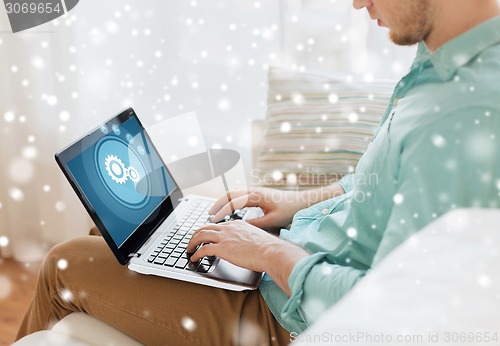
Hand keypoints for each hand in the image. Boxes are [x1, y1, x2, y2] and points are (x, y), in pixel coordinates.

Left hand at [186, 220, 308, 294]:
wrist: (271, 251)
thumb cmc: (268, 248)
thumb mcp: (255, 238)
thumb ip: (246, 239)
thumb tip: (244, 246)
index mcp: (237, 224)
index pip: (218, 225)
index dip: (208, 231)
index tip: (205, 236)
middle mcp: (229, 228)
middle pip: (205, 228)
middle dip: (196, 235)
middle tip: (192, 241)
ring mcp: (224, 237)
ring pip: (201, 236)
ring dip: (192, 243)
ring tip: (189, 249)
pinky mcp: (222, 248)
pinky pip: (203, 250)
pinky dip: (196, 254)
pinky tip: (194, 258)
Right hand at [208, 188, 309, 232]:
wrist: (302, 202)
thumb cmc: (289, 211)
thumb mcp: (271, 221)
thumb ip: (254, 224)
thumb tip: (238, 227)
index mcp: (256, 196)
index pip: (232, 202)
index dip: (221, 211)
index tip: (213, 220)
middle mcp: (254, 191)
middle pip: (230, 193)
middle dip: (218, 203)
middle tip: (209, 214)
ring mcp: (256, 191)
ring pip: (234, 192)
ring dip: (224, 201)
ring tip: (216, 211)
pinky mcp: (259, 194)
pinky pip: (240, 194)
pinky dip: (232, 200)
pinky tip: (230, 208)